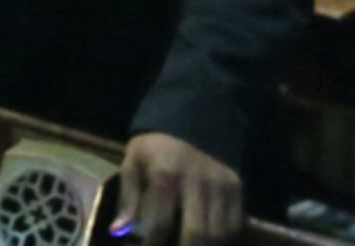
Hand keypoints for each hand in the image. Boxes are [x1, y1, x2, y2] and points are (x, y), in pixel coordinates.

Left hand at [112, 132, 241, 242]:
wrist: (190, 120)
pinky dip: (222, 239)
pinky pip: (234, 225)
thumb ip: (128, 199)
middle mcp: (196, 182)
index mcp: (166, 175)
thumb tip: (118, 232)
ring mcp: (220, 186)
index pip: (160, 223)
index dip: (153, 245)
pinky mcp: (236, 187)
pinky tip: (208, 241)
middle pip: (197, 234)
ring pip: (219, 233)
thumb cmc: (155, 148)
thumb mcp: (133, 163)